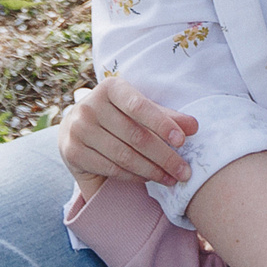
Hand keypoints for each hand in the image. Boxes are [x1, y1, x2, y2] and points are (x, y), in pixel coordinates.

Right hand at [57, 77, 198, 186]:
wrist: (74, 129)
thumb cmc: (116, 117)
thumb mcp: (139, 111)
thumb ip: (165, 117)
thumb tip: (194, 126)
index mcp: (110, 88)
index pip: (140, 106)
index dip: (162, 124)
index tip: (182, 141)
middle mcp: (90, 106)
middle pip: (135, 135)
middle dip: (164, 156)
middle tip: (184, 171)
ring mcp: (78, 129)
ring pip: (123, 155)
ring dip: (151, 170)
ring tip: (171, 179)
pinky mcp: (72, 151)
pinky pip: (110, 168)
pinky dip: (133, 176)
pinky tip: (148, 179)